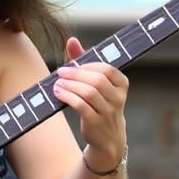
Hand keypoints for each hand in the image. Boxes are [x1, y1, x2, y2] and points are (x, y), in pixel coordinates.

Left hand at [53, 36, 128, 172]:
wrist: (108, 138)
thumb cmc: (99, 104)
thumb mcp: (96, 84)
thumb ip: (84, 61)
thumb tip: (72, 40)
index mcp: (122, 84)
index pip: (107, 68)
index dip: (87, 65)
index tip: (71, 65)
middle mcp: (118, 98)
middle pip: (97, 80)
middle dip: (76, 74)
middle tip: (60, 73)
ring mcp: (109, 112)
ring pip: (89, 93)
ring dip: (70, 86)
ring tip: (57, 84)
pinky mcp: (96, 123)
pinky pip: (81, 106)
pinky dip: (68, 97)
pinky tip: (58, 93)